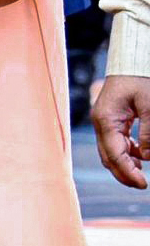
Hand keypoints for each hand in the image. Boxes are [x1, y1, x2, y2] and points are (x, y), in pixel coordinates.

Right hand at [93, 74, 149, 188]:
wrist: (132, 60)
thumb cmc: (141, 79)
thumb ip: (148, 133)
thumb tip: (147, 158)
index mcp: (106, 120)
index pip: (114, 154)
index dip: (128, 173)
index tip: (144, 185)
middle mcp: (101, 122)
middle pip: (107, 156)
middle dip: (123, 174)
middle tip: (142, 185)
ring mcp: (104, 120)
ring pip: (110, 151)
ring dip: (124, 164)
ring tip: (142, 174)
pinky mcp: (111, 118)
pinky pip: (115, 142)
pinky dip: (126, 153)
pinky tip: (140, 157)